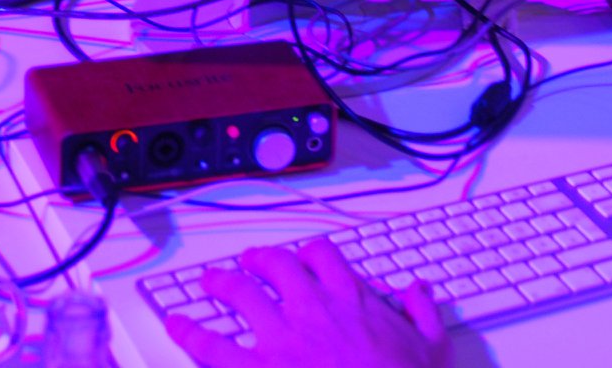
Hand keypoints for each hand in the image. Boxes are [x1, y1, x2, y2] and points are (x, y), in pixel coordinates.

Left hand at [166, 240, 451, 367]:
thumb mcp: (434, 347)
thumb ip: (424, 312)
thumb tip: (417, 290)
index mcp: (353, 300)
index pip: (326, 259)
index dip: (312, 254)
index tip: (306, 256)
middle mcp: (313, 308)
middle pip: (279, 266)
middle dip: (262, 260)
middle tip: (251, 261)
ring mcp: (282, 336)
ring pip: (242, 293)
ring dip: (222, 282)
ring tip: (210, 280)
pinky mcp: (259, 367)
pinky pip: (213, 346)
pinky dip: (190, 333)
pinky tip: (177, 326)